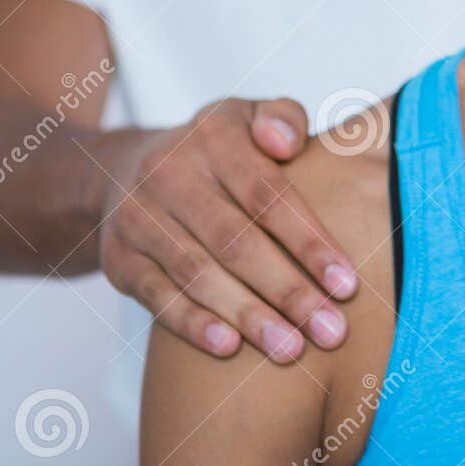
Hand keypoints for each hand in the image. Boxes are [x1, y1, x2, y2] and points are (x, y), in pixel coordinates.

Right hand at [99, 97, 356, 360]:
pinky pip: (156, 296)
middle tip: (330, 331)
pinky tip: (230, 348)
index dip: (308, 241)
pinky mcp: (118, 258)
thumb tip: (286, 142)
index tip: (346, 285)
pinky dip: (192, 324)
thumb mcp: (248, 117)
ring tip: (291, 348)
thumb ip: (282, 118)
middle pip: (234, 240)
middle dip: (287, 290)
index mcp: (212, 137)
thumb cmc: (218, 152)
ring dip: (247, 315)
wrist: (125, 169)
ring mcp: (138, 217)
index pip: (267, 194)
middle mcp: (169, 173)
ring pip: (197, 273)